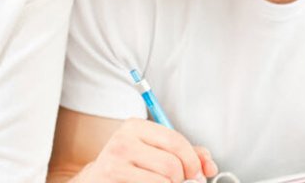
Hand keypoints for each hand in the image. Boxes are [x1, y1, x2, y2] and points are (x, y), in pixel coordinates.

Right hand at [72, 118, 217, 182]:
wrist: (95, 180)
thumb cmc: (130, 166)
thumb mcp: (156, 151)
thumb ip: (186, 153)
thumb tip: (209, 166)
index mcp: (135, 127)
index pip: (176, 141)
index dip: (193, 162)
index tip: (196, 173)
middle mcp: (122, 142)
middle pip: (171, 166)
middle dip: (182, 180)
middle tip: (180, 182)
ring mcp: (113, 164)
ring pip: (163, 182)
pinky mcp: (110, 180)